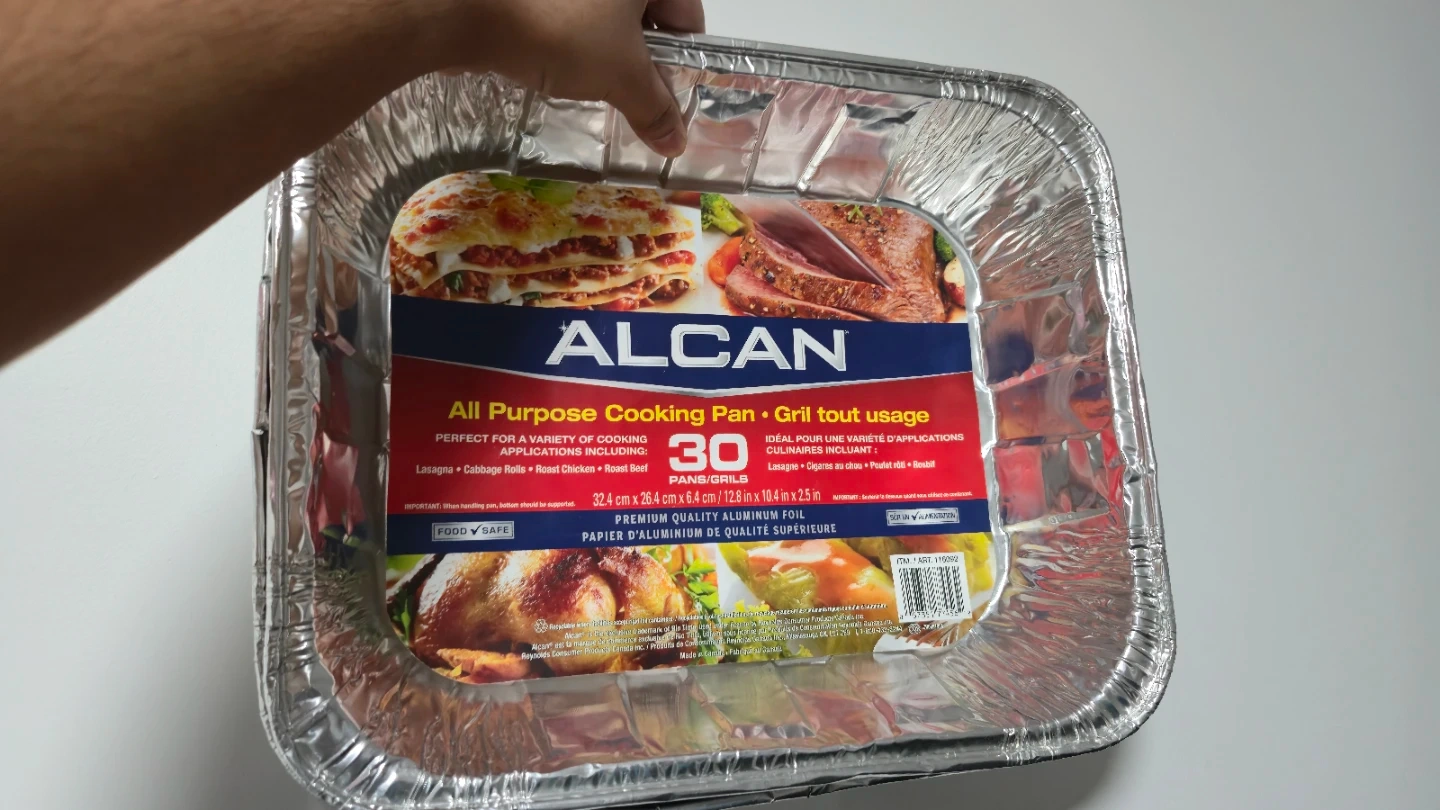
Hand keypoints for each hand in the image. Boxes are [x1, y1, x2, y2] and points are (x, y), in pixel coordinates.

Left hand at [448, 0, 703, 156]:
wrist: (467, 9)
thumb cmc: (562, 29)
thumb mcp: (620, 75)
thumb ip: (654, 108)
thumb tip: (676, 142)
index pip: (688, 13)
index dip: (684, 59)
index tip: (668, 96)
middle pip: (644, 12)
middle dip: (641, 56)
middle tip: (633, 98)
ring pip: (602, 12)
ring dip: (603, 47)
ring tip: (594, 85)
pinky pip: (565, 10)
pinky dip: (569, 35)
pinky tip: (559, 65)